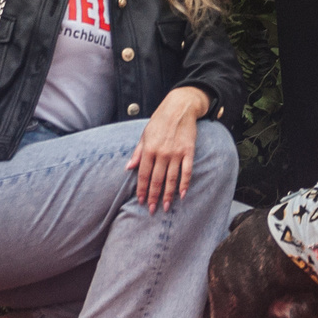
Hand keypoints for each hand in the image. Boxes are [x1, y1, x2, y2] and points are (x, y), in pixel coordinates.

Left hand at [127, 87, 207, 210]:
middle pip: (156, 180)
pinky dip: (184, 184)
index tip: (141, 201)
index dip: (142, 189)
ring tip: (166, 207)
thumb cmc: (159, 121)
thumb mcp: (144, 134)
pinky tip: (182, 195)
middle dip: (153, 196)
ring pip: (171, 178)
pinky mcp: (188, 151)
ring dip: (168, 194)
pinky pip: (187, 171)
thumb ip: (138, 152)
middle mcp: (161, 153)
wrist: (179, 108)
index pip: (143, 174)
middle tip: (152, 210)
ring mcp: (176, 153)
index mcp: (148, 149)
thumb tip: (129, 168)